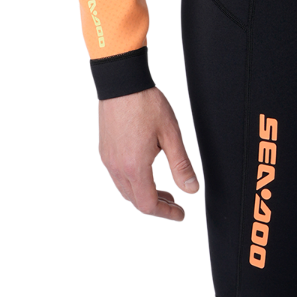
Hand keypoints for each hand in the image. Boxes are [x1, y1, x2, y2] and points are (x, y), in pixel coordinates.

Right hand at [98, 84, 201, 219]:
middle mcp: (118, 168)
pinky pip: (118, 177)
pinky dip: (133, 182)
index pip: (148, 205)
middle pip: (136, 201)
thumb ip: (181, 165)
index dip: (166, 213)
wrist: (123, 83)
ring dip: (144, 194)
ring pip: (125, 190)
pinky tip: (145, 171)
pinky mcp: (105, 151)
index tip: (180, 213)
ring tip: (163, 189)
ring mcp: (108, 160)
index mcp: (135, 167)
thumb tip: (191, 189)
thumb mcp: (170, 134)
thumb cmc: (146, 104)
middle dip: (157, 205)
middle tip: (175, 202)